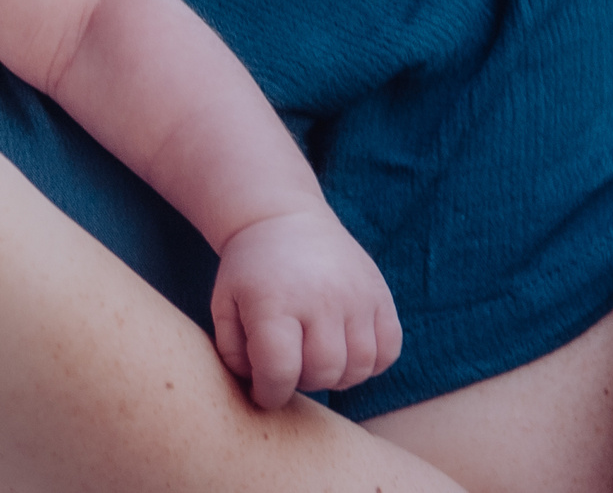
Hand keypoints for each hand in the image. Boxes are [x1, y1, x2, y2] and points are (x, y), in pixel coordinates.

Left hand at [211, 205, 402, 408]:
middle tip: (289, 366)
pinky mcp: (381, 296)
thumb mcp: (224, 303)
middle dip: (303, 382)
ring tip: (314, 357)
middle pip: (323, 372)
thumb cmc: (250, 269)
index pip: (280, 369)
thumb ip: (232, 351)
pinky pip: (388, 351)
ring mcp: (357, 296)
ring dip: (337, 376)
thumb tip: (258, 386)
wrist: (284, 219)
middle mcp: (321, 298)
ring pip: (359, 367)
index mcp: (274, 300)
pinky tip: (344, 349)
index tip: (263, 392)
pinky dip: (369, 363)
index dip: (270, 393)